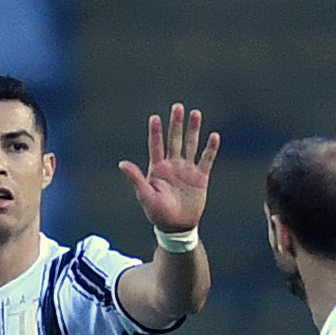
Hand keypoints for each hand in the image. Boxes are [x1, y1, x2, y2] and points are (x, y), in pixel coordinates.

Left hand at [120, 105, 216, 237]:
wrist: (177, 227)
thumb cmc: (158, 213)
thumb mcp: (145, 196)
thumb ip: (136, 179)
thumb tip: (122, 163)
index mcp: (157, 169)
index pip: (156, 145)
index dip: (156, 132)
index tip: (155, 117)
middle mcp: (172, 165)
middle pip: (174, 140)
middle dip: (176, 124)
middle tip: (178, 107)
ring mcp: (187, 170)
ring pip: (190, 145)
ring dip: (193, 130)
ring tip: (195, 113)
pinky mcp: (200, 177)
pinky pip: (206, 160)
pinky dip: (210, 149)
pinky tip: (214, 136)